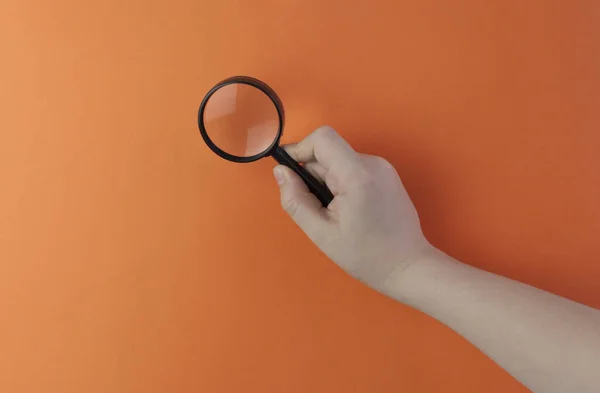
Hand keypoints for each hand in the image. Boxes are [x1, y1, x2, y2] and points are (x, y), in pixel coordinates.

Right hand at [273, 126, 431, 289]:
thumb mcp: (321, 233)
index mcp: (357, 175)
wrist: (408, 265)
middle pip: (329, 152)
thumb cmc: (366, 256)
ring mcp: (383, 167)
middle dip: (314, 174)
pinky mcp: (387, 174)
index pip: (322, 138)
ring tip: (335, 213)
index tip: (290, 173)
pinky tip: (349, 210)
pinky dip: (342, 183)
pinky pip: (353, 168)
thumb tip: (281, 172)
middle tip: (318, 208)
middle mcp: (373, 163)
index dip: (300, 150)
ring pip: (340, 161)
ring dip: (328, 180)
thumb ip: (295, 200)